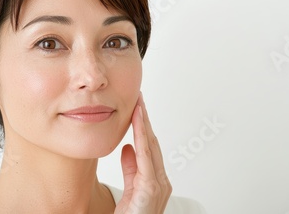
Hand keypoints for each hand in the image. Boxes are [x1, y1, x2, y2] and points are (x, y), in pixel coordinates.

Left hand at [114, 93, 171, 213]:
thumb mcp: (128, 190)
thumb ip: (130, 169)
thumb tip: (127, 148)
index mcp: (155, 180)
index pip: (148, 147)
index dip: (143, 126)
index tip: (138, 108)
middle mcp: (161, 181)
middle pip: (152, 143)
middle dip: (145, 120)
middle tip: (139, 98)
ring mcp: (158, 185)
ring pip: (150, 146)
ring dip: (144, 124)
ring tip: (139, 105)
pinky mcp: (151, 188)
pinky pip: (146, 157)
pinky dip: (142, 137)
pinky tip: (138, 123)